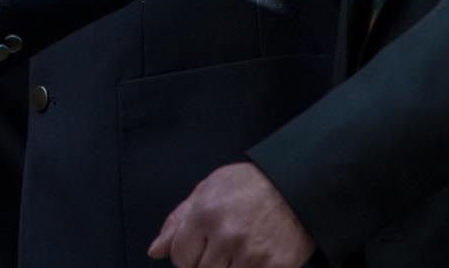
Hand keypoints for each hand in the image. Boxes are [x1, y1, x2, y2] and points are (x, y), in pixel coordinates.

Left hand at [148, 162, 313, 267]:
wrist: (294, 188)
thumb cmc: (246, 187)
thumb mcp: (205, 191)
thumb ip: (177, 222)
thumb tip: (154, 251)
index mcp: (205, 215)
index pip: (180, 257)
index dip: (186, 256)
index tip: (198, 248)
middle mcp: (227, 236)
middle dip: (206, 262)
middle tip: (221, 247)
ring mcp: (252, 254)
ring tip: (237, 250)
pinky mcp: (276, 267)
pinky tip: (253, 258)